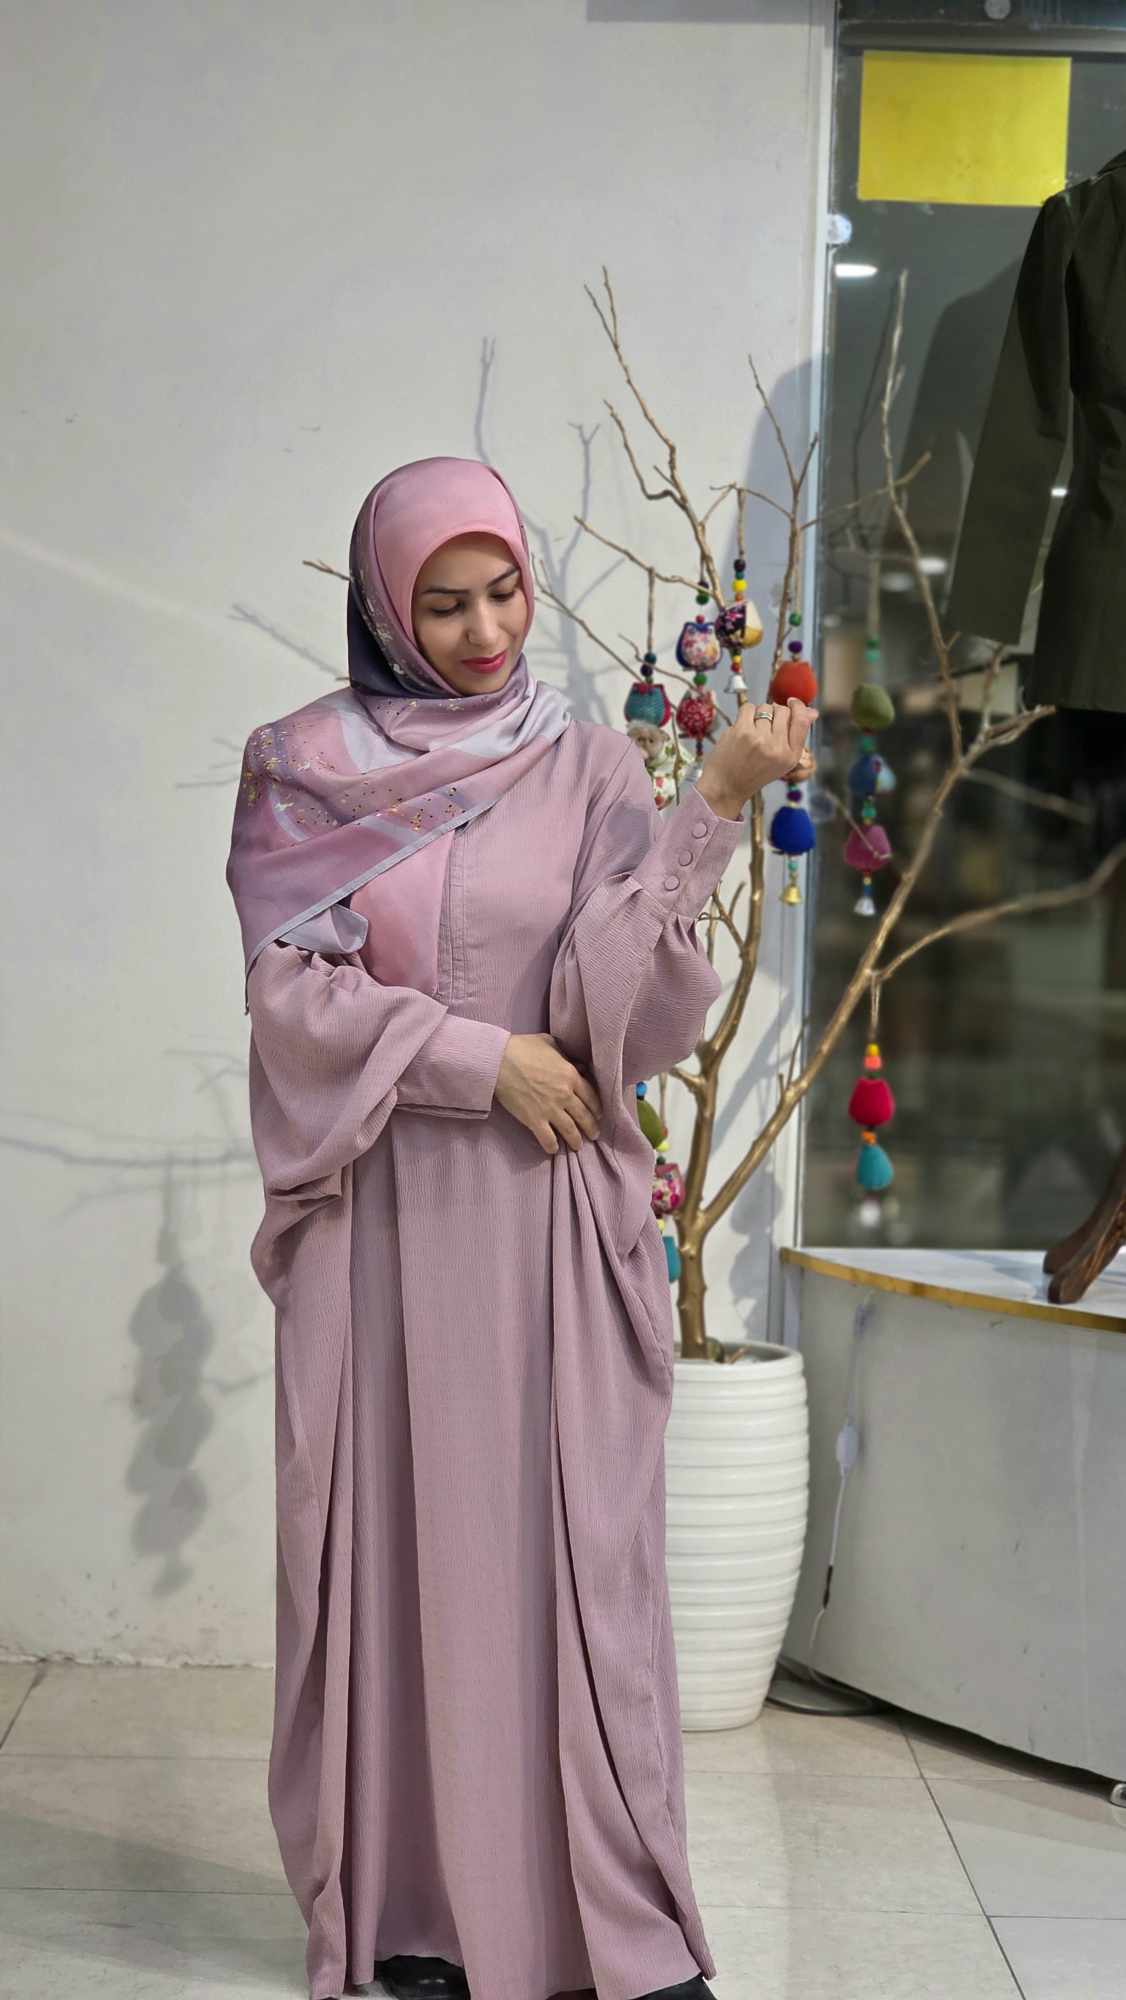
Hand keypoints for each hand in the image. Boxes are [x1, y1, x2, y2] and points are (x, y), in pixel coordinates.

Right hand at [493, 1032, 603, 1155]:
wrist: (499, 1060)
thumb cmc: (522, 1047)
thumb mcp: (549, 1043)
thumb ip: (565, 1054)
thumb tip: (575, 1063)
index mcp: (571, 1075)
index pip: (591, 1096)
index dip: (596, 1108)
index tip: (598, 1114)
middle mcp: (565, 1095)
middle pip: (584, 1116)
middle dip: (591, 1127)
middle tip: (594, 1134)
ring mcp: (550, 1109)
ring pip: (570, 1130)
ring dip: (576, 1140)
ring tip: (578, 1146)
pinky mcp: (534, 1119)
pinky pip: (547, 1138)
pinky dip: (552, 1146)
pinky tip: (553, 1149)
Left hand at [697, 697, 817, 815]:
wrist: (727, 786)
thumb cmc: (754, 773)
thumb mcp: (782, 761)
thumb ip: (796, 736)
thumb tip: (812, 711)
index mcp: (791, 756)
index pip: (802, 721)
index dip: (798, 707)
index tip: (791, 702)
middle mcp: (777, 747)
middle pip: (783, 711)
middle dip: (775, 713)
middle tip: (765, 726)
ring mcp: (759, 738)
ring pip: (765, 708)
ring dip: (760, 714)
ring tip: (753, 730)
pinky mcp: (742, 731)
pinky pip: (749, 707)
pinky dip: (746, 713)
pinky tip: (743, 726)